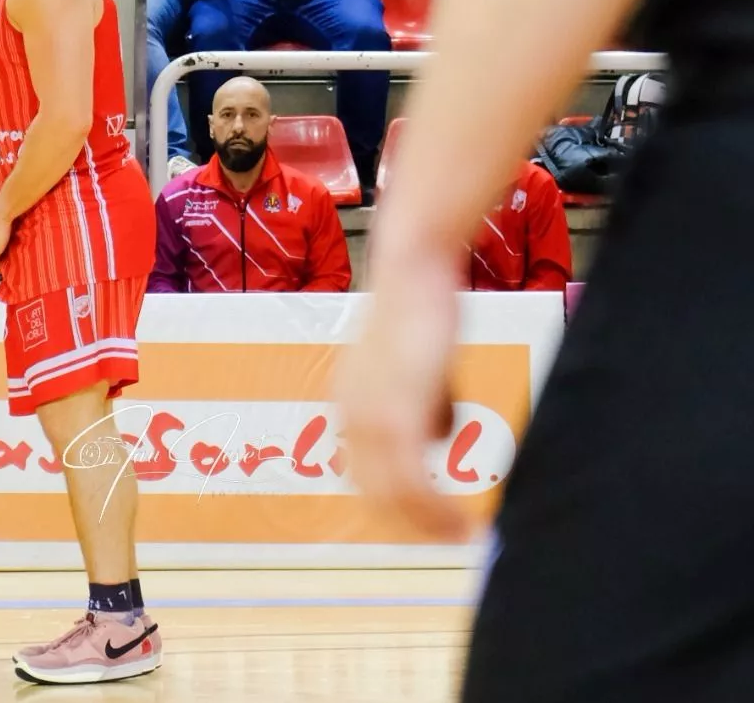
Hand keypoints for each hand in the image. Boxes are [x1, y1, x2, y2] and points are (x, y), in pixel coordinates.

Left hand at [336, 250, 470, 540]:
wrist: (415, 269)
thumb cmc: (424, 310)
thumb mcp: (421, 368)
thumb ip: (424, 404)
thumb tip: (438, 437)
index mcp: (348, 405)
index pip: (362, 472)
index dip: (394, 504)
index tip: (426, 522)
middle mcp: (349, 415)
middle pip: (374, 493)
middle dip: (413, 523)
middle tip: (450, 539)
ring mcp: (369, 417)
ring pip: (393, 494)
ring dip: (429, 522)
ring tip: (461, 536)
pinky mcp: (397, 413)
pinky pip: (412, 479)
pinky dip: (436, 509)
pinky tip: (461, 522)